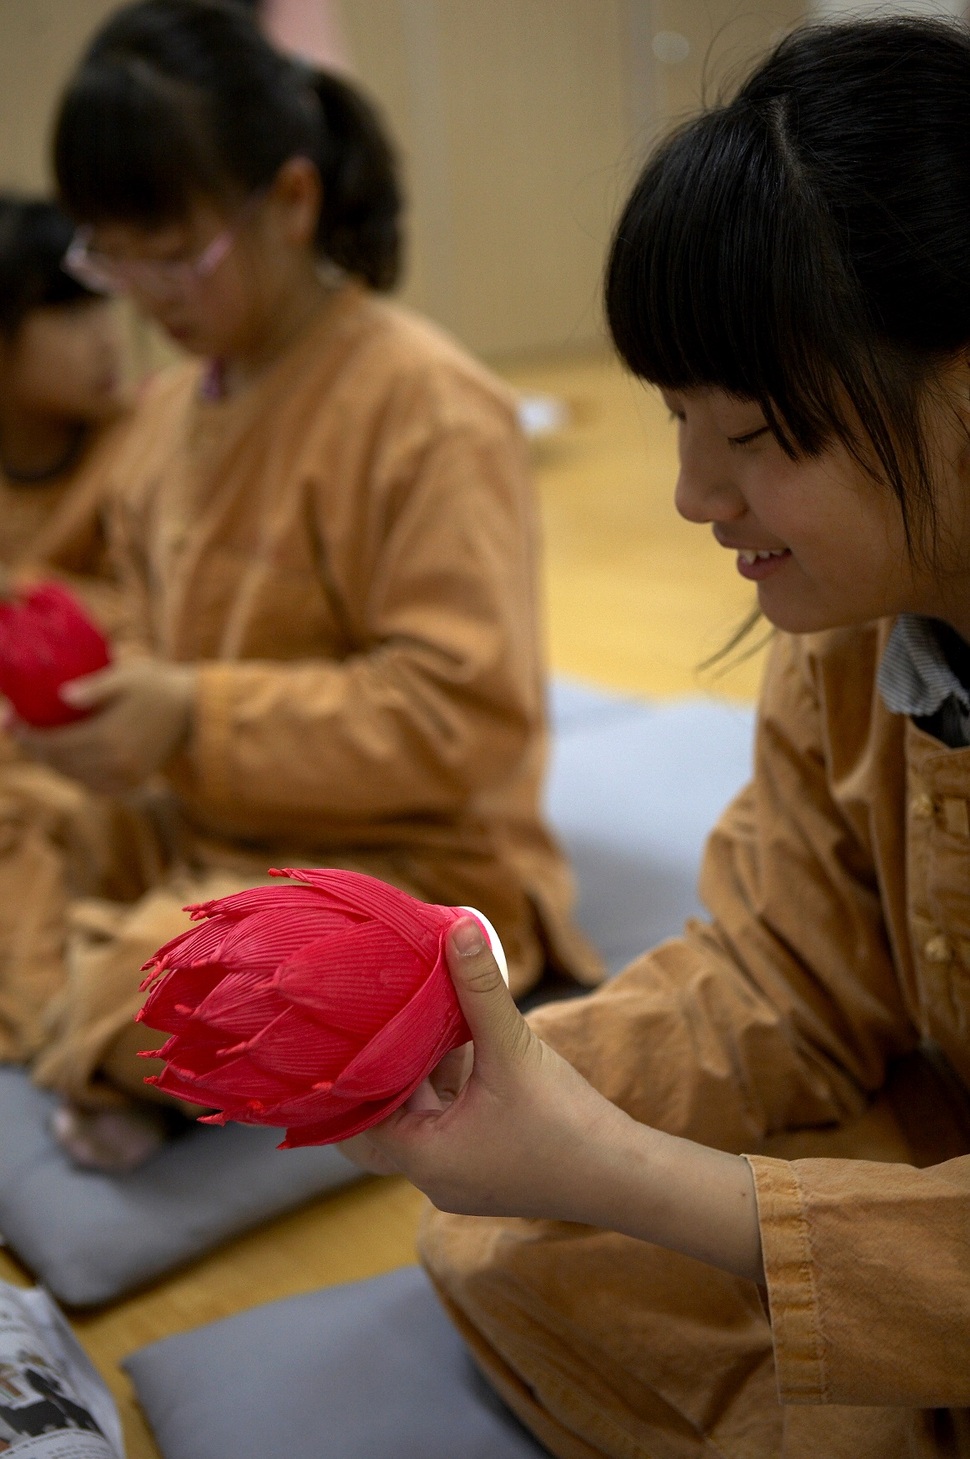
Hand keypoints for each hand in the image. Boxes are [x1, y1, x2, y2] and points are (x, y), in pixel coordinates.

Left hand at [13, 657, 195, 793]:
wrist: (194, 709)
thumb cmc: (157, 685)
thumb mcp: (127, 675)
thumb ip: (95, 687)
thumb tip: (63, 696)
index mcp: (110, 737)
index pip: (55, 744)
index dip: (27, 736)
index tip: (10, 721)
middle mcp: (116, 763)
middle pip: (60, 764)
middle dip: (35, 749)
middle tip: (18, 731)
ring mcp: (126, 776)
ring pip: (75, 777)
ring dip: (53, 763)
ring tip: (39, 745)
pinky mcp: (134, 781)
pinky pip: (94, 786)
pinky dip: (76, 775)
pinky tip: (68, 760)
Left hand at [340, 917, 640, 1218]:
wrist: (627, 1178)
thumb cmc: (566, 1122)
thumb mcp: (514, 1047)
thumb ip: (480, 987)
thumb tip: (456, 925)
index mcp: (423, 1158)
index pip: (358, 1114)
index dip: (352, 1066)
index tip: (350, 1023)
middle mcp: (432, 1177)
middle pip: (388, 1114)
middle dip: (389, 1063)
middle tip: (379, 1013)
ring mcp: (461, 1177)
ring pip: (421, 1117)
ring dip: (422, 1073)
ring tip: (419, 1017)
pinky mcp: (487, 1169)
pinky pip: (450, 1126)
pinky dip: (449, 1090)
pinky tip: (461, 1046)